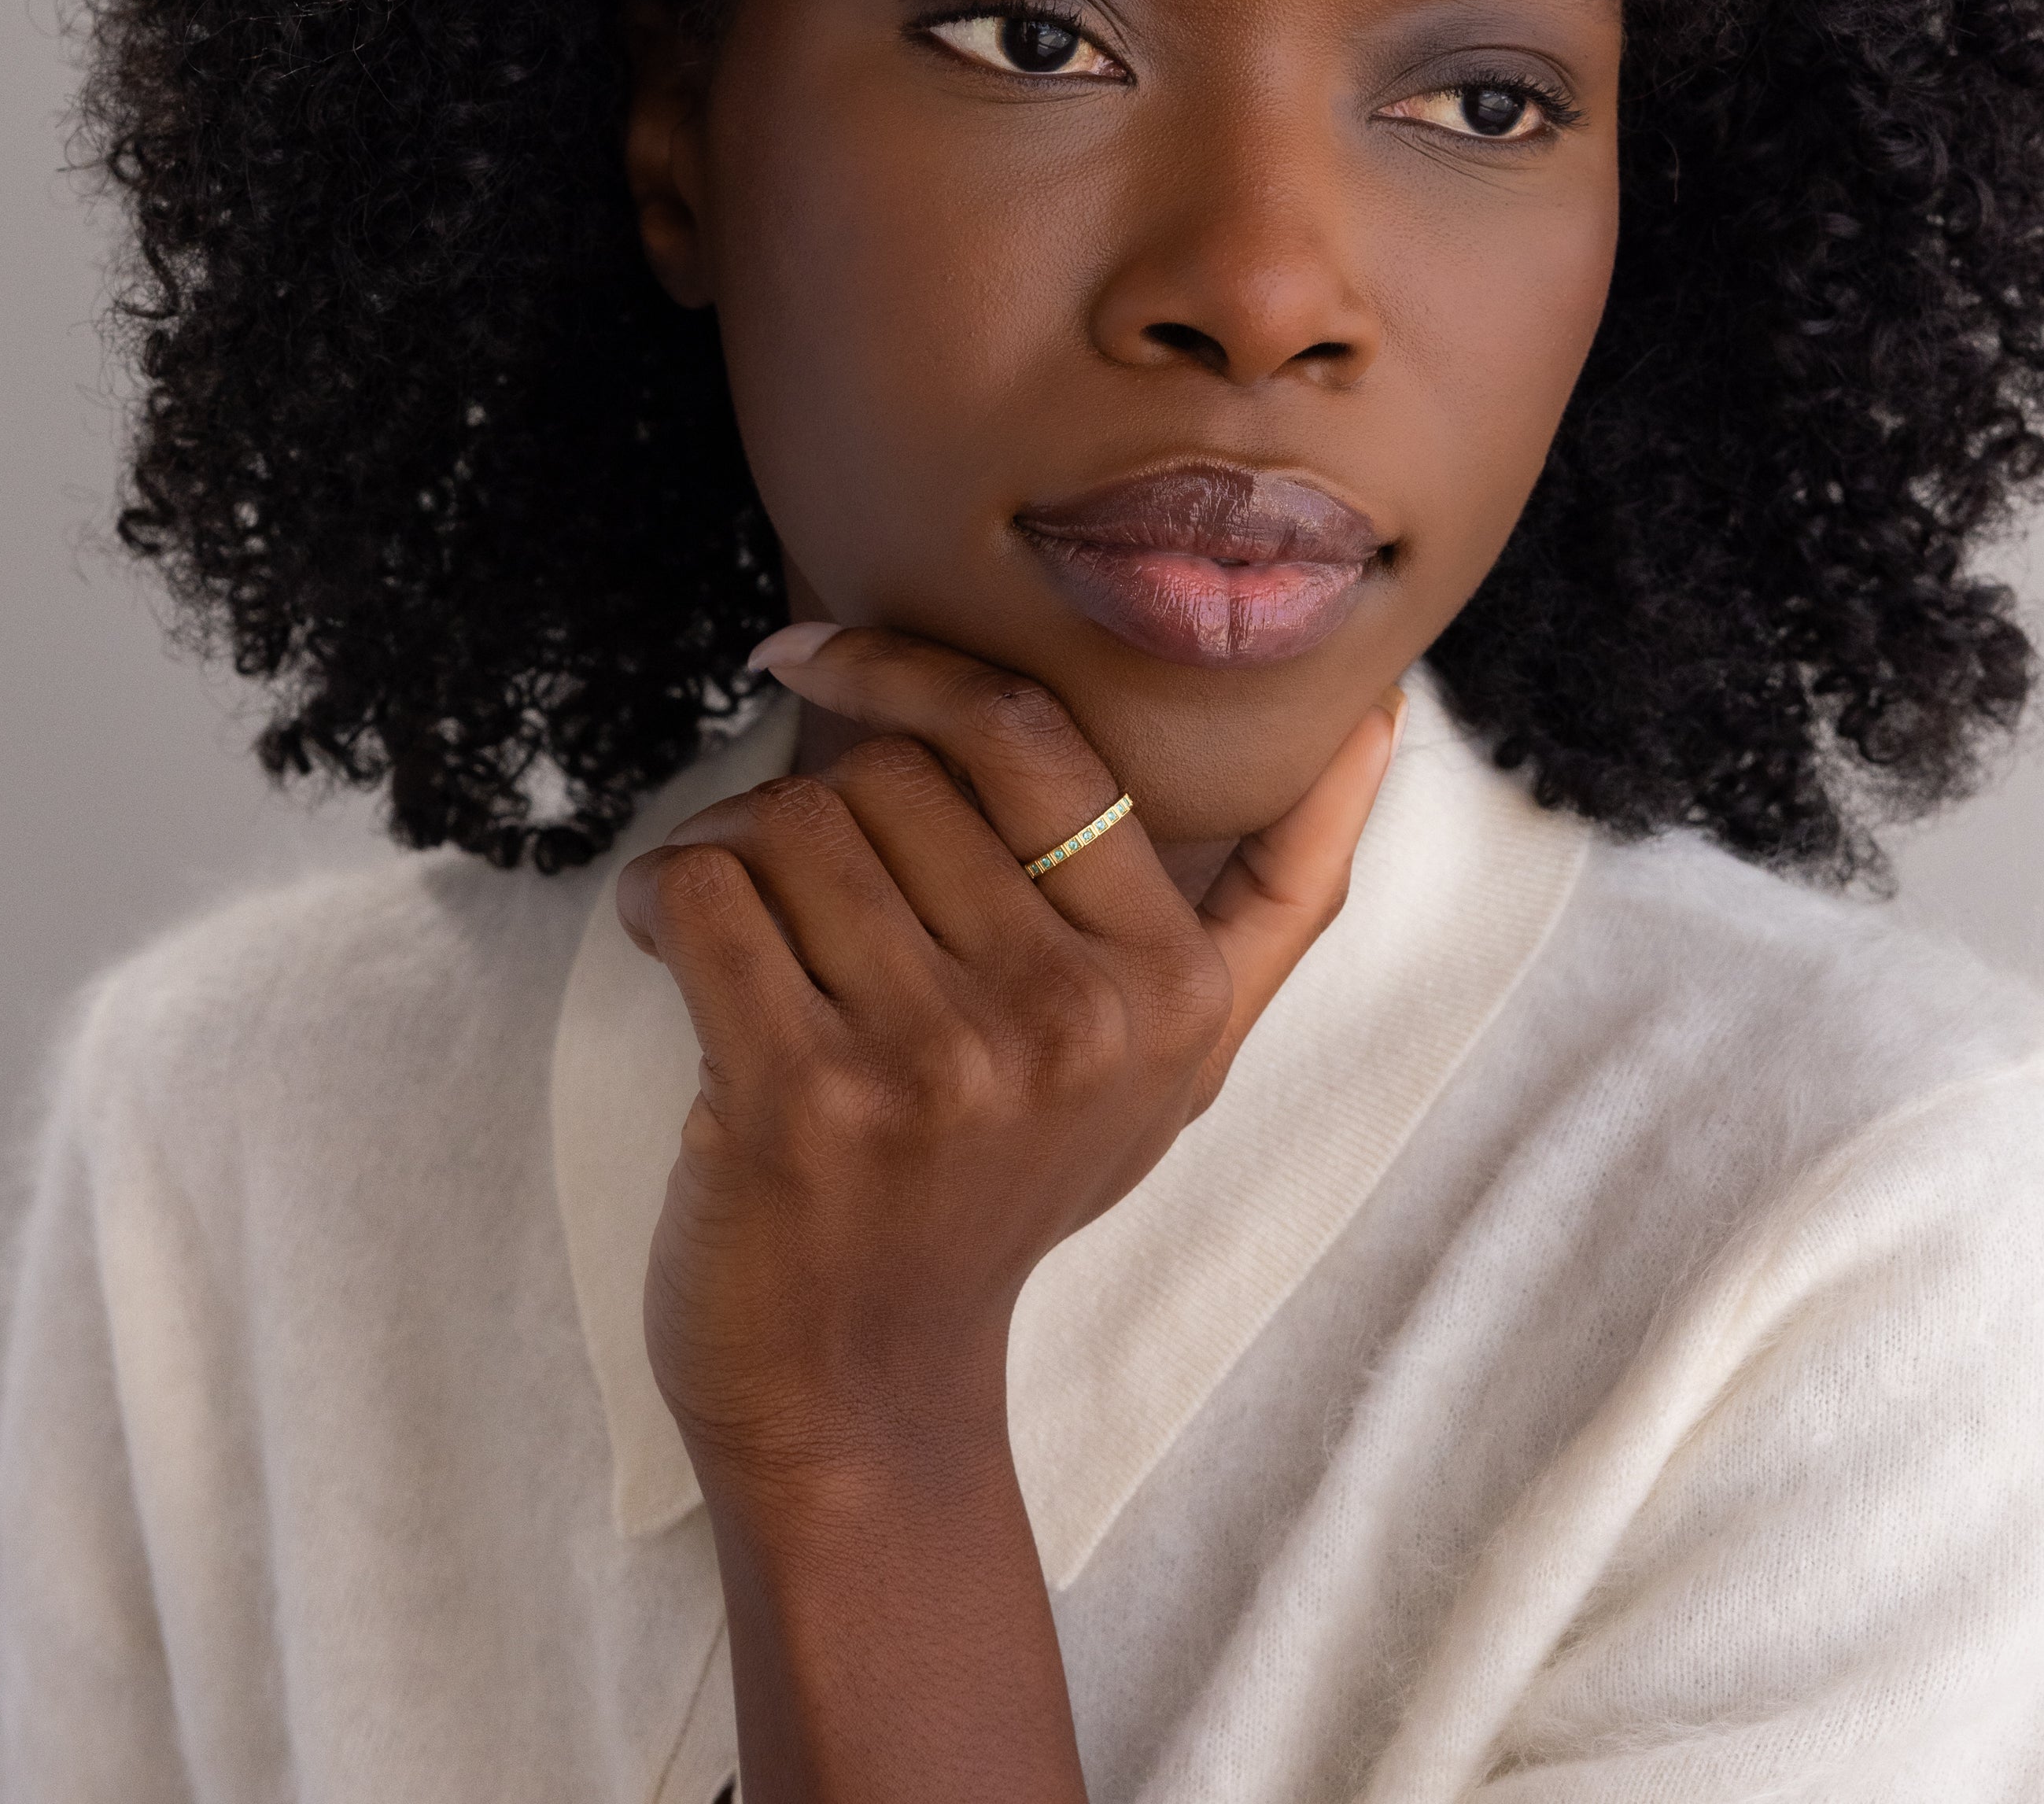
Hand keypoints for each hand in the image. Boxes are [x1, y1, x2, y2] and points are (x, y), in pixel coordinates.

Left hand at [617, 626, 1403, 1494]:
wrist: (866, 1389)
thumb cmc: (1009, 1187)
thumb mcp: (1184, 1056)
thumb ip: (1282, 893)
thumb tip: (1379, 715)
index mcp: (1169, 982)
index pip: (1030, 733)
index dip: (909, 665)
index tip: (819, 653)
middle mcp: (1072, 1018)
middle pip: (891, 775)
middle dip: (810, 805)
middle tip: (789, 886)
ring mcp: (941, 1064)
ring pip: (793, 823)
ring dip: (731, 852)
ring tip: (741, 928)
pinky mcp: (805, 1104)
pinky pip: (704, 891)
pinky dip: (665, 895)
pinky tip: (679, 946)